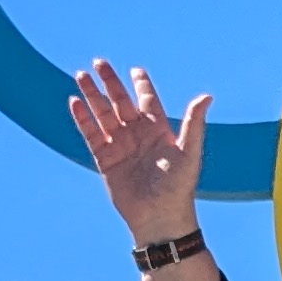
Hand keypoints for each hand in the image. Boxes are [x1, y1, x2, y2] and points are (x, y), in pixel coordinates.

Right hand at [70, 61, 209, 244]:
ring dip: (92, 96)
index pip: (148, 100)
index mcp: (158, 130)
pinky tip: (74, 102)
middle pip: (121, 102)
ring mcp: (120, 146)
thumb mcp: (189, 152)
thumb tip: (206, 96)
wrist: (159, 218)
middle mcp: (138, 135)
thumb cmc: (178, 187)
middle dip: (110, 82)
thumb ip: (194, 123)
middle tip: (99, 62)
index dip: (141, 84)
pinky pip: (91, 134)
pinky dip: (83, 119)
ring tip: (81, 76)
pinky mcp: (105, 160)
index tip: (135, 70)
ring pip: (103, 114)